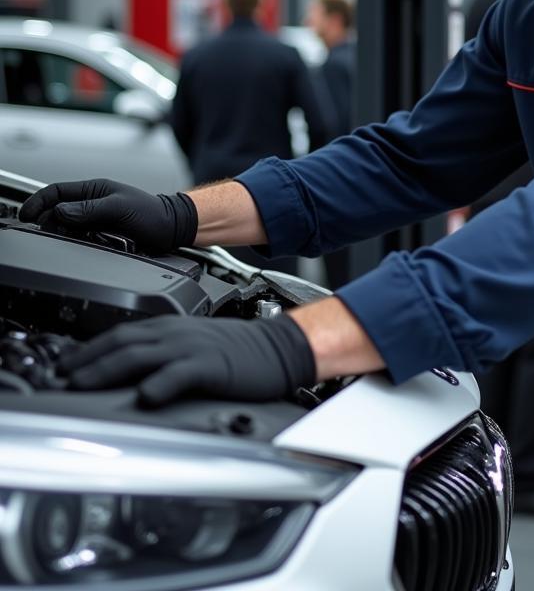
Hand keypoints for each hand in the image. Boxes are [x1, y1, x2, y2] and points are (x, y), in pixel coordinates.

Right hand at [19, 179, 197, 253]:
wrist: (173, 229)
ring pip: (67, 226)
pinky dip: (76, 242)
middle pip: (57, 211)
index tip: (26, 215)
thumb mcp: (120, 208)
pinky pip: (80, 238)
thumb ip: (90, 209)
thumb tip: (61, 212)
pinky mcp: (101, 234)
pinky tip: (83, 244)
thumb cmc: (154, 213)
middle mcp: (92, 203)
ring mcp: (96, 219)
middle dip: (48, 221)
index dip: (38, 202)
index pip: (56, 191)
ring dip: (63, 233)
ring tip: (69, 238)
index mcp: (95, 189)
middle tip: (48, 233)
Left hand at [59, 315, 316, 406]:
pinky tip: (144, 395)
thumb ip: (163, 352)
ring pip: (141, 355)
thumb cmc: (239, 350)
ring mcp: (193, 348)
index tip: (65, 364)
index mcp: (172, 328)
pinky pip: (179, 374)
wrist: (280, 347)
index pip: (120, 334)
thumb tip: (127, 369)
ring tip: (84, 383)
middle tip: (62, 376)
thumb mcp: (195, 343)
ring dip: (108, 369)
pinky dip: (159, 384)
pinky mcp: (211, 366)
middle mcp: (177, 334)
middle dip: (87, 359)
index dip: (88, 349)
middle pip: (122, 342)